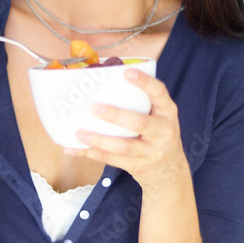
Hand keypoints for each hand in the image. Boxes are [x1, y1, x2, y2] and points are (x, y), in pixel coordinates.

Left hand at [64, 69, 189, 197]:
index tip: (126, 72)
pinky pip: (111, 160)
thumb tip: (103, 79)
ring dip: (99, 140)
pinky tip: (73, 148)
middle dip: (116, 116)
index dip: (144, 82)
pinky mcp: (137, 166)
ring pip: (123, 147)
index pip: (159, 93)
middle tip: (94, 108)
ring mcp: (150, 152)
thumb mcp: (159, 115)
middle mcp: (162, 131)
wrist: (170, 170)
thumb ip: (141, 101)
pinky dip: (90, 154)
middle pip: (140, 123)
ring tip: (80, 133)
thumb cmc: (158, 134)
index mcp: (167, 112)